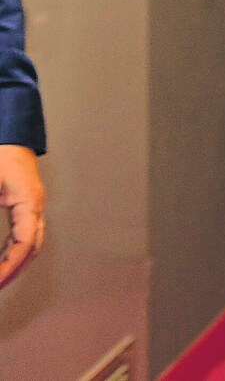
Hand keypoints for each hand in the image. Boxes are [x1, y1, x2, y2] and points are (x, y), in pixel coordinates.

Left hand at [0, 144, 44, 288]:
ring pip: (33, 243)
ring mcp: (33, 204)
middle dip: (14, 271)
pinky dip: (15, 251)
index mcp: (29, 202)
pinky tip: (3, 258)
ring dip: (17, 263)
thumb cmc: (1, 154)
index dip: (8, 268)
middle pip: (33, 248)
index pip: (24, 245)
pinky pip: (27, 234)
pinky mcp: (26, 202)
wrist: (11, 132)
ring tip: (1, 277)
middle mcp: (35, 206)